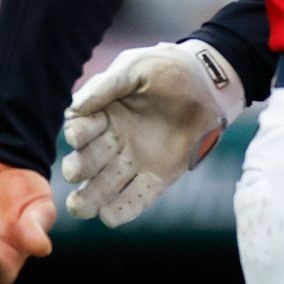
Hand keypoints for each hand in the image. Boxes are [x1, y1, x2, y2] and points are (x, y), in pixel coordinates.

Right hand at [60, 42, 243, 227]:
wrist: (211, 83)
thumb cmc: (170, 69)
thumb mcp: (136, 67)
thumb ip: (105, 85)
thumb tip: (73, 109)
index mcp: (104, 115)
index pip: (81, 130)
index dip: (77, 135)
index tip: (78, 134)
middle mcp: (115, 142)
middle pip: (87, 162)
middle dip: (78, 169)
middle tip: (75, 172)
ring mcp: (135, 161)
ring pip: (105, 186)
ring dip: (91, 198)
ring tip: (81, 208)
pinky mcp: (158, 177)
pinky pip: (137, 199)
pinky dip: (123, 210)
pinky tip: (109, 216)